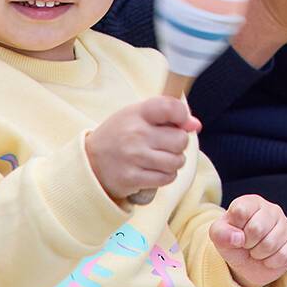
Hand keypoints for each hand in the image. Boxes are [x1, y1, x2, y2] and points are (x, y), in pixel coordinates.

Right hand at [85, 96, 200, 200]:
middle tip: (166, 145)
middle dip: (178, 144)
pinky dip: (166, 175)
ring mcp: (134, 157)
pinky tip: (155, 170)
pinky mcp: (133, 178)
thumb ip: (167, 115)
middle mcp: (136, 134)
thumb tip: (196, 125)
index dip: (183, 116)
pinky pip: (167, 178)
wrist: (90, 162)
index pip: (171, 108)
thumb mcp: (138, 116)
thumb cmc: (120, 135)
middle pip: (180, 140)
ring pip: (177, 162)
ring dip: (174, 162)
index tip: (180, 123)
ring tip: (161, 159)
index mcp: (137, 113)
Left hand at [208, 194, 286, 286]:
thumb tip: (237, 238)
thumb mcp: (219, 236)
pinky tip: (268, 258)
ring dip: (259, 254)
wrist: (248, 263)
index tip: (236, 233)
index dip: (235, 229)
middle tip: (247, 245)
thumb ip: (220, 233)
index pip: (241, 211)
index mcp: (252, 202)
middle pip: (257, 228)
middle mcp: (272, 209)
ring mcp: (286, 225)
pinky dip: (271, 262)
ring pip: (271, 244)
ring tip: (257, 251)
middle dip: (247, 244)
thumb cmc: (234, 243)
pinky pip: (284, 255)